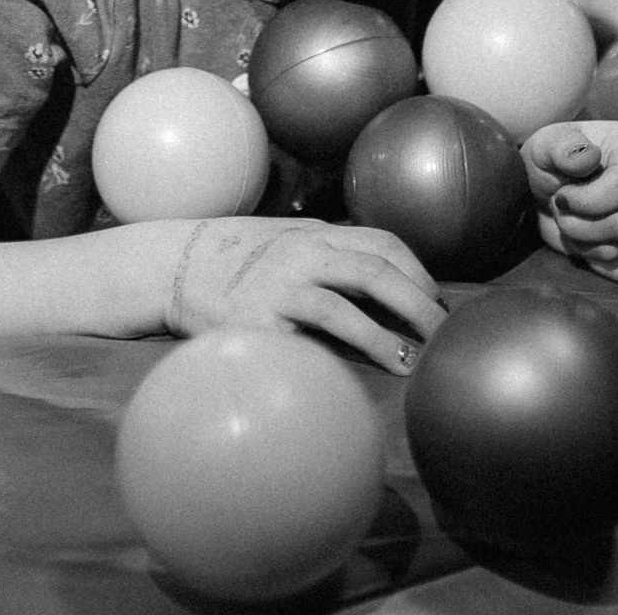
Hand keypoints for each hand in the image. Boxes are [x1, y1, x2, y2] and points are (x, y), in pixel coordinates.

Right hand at [166, 217, 445, 374]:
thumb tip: (387, 286)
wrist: (174, 266)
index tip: (439, 302)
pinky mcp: (257, 324)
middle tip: (444, 335)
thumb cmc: (238, 258)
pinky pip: (302, 344)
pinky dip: (332, 362)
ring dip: (383, 338)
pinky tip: (349, 382)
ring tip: (410, 363)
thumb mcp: (287, 241)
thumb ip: (329, 256)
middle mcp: (302, 254)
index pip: (383, 244)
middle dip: (418, 304)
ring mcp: (279, 289)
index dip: (419, 273)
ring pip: (343, 309)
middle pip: (375, 272)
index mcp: (315, 234)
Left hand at [524, 120, 617, 281]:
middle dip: (577, 223)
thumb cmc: (554, 161)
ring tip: (571, 219)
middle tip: (560, 208)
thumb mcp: (547, 145)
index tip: (561, 195)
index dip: (588, 199)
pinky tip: (585, 240)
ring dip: (581, 242)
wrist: (557, 184)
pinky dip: (596, 262)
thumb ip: (562, 147)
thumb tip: (587, 158)